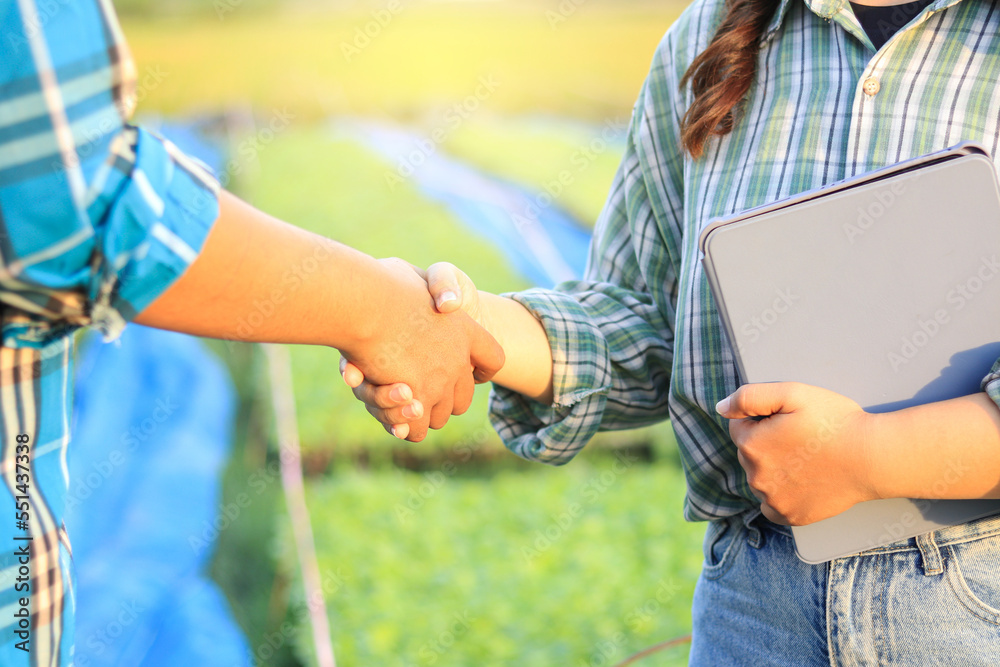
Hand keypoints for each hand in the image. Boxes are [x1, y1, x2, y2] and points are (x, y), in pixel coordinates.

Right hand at [342, 259, 500, 441]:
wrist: (367, 299)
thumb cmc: (382, 282)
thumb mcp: (414, 274)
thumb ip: (435, 285)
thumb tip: (448, 305)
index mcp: (464, 329)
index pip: (493, 360)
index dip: (482, 370)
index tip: (470, 372)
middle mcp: (458, 360)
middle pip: (463, 399)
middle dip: (442, 400)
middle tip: (415, 391)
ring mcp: (440, 381)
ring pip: (439, 417)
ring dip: (417, 414)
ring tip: (396, 399)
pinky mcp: (416, 398)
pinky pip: (415, 429)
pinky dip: (402, 426)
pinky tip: (388, 411)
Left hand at [716, 382, 879, 525]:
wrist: (872, 457)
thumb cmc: (834, 422)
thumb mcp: (792, 393)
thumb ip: (749, 396)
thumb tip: (721, 407)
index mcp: (750, 444)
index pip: (739, 426)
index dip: (764, 419)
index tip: (790, 420)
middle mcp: (755, 476)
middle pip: (749, 453)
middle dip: (767, 443)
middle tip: (803, 438)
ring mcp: (772, 500)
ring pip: (760, 478)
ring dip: (774, 468)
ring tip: (808, 458)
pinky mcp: (790, 516)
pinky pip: (771, 505)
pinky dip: (781, 494)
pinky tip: (803, 481)